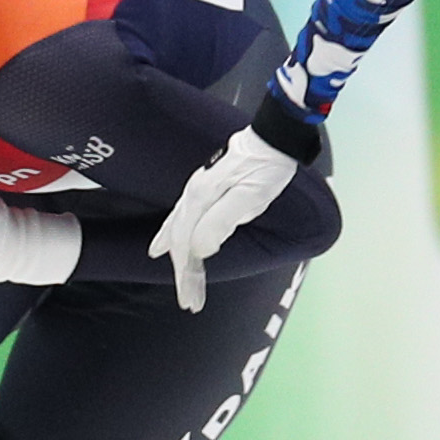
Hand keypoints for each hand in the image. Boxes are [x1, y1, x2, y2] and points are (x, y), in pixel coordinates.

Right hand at [144, 125, 303, 309]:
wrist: (275, 137)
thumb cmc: (267, 168)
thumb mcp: (249, 197)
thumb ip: (222, 222)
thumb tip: (200, 250)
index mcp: (200, 200)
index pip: (185, 246)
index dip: (187, 276)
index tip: (191, 302)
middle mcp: (193, 196)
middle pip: (179, 242)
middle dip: (183, 274)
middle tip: (189, 302)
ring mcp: (198, 192)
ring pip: (178, 232)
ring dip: (179, 259)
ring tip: (177, 280)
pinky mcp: (206, 190)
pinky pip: (180, 219)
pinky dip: (171, 237)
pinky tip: (164, 244)